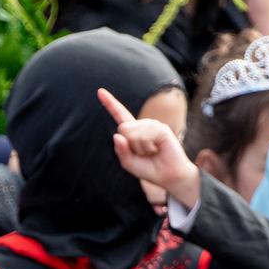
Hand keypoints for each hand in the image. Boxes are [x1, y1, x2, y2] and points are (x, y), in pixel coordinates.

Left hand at [96, 87, 198, 208]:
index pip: (120, 115)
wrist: (168, 176)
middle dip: (129, 146)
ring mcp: (153, 125)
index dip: (110, 103)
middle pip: (122, 129)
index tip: (100, 91)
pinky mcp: (162, 129)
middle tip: (144, 153)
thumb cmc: (150, 169)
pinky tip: (158, 149)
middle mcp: (143, 125)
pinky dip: (147, 148)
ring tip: (152, 152)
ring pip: (132, 134)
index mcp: (133, 132)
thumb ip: (121, 151)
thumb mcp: (129, 163)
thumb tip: (116, 135)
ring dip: (140, 149)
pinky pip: (144, 136)